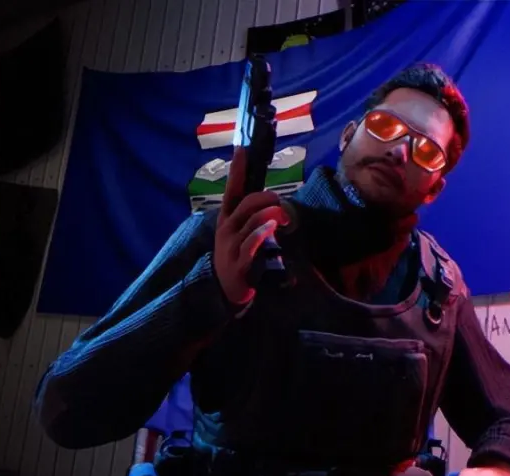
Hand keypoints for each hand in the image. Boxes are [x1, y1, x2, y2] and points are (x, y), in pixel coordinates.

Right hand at [214, 146, 289, 305]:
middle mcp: (227, 228)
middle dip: (264, 196)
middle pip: (245, 203)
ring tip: (282, 213)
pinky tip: (271, 227)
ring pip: (250, 220)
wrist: (227, 292)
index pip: (232, 189)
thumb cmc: (237, 257)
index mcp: (227, 218)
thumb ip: (253, 216)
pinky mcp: (239, 262)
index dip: (237, 170)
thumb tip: (271, 198)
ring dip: (269, 213)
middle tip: (279, 198)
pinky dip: (261, 233)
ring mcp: (232, 245)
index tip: (241, 149)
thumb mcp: (241, 234)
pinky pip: (251, 243)